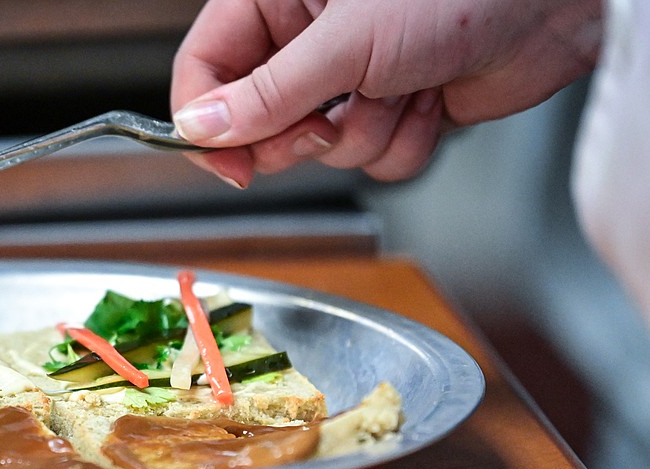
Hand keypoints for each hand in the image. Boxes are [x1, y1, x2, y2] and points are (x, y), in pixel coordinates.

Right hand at [171, 0, 602, 185]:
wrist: (553, 4)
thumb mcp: (344, 43)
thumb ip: (266, 95)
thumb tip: (202, 129)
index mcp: (276, 0)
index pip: (206, 70)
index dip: (208, 124)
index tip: (229, 164)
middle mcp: (308, 40)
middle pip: (260, 122)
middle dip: (305, 133)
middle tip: (331, 115)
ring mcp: (352, 78)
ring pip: (322, 150)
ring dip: (366, 132)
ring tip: (404, 87)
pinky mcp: (395, 109)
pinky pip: (372, 159)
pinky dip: (405, 141)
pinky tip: (431, 98)